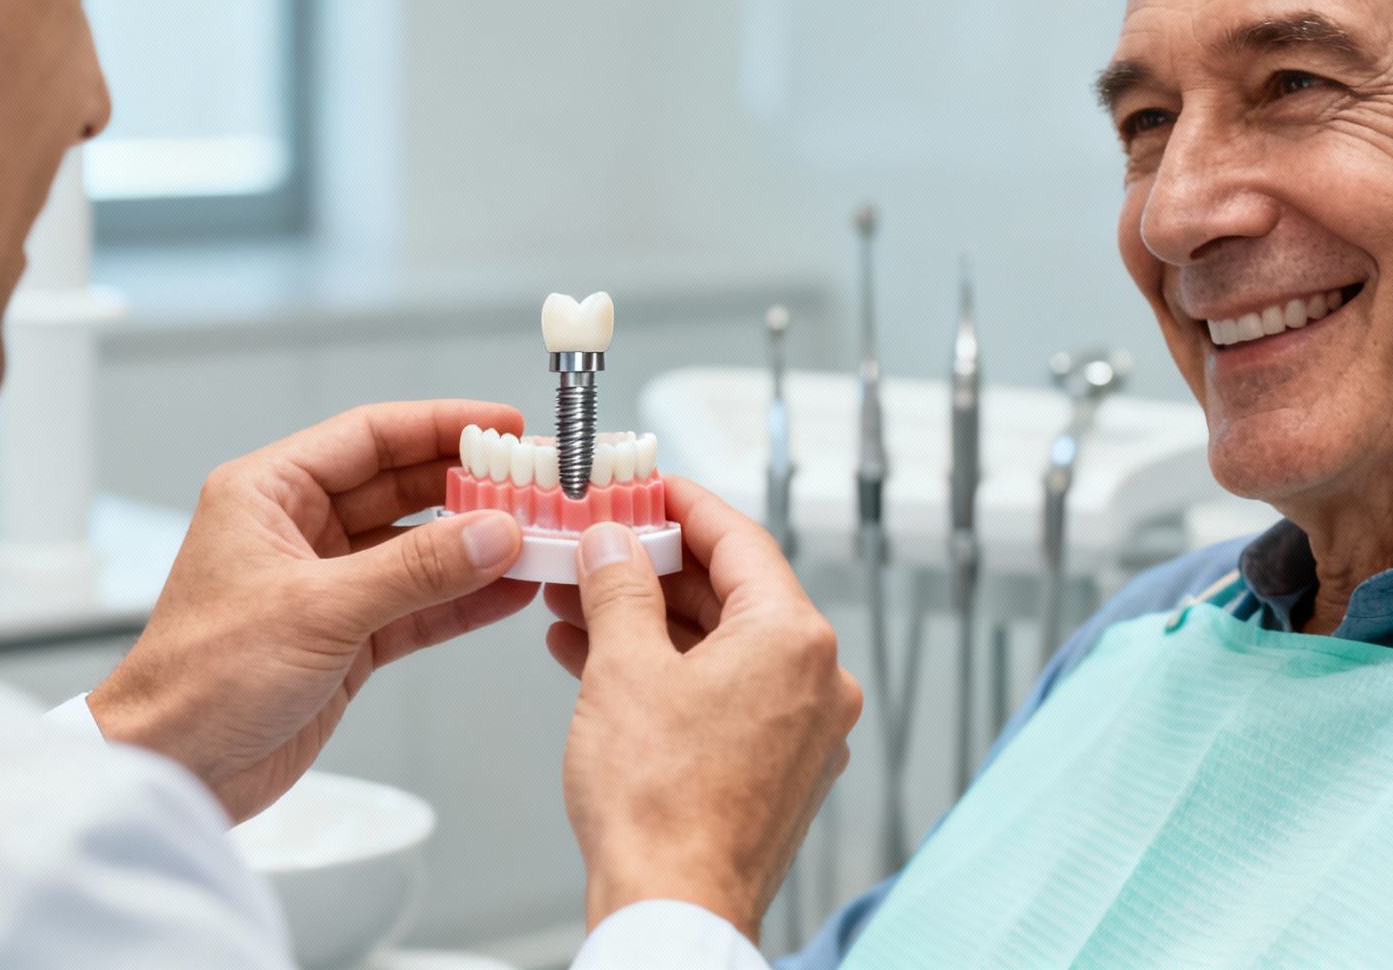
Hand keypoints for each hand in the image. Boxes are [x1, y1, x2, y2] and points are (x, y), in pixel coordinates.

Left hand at [87, 401, 533, 821]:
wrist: (174, 769)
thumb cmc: (202, 678)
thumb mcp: (318, 611)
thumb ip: (414, 570)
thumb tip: (492, 533)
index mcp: (268, 493)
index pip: (370, 436)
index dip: (441, 425)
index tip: (503, 427)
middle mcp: (298, 530)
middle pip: (402, 488)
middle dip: (470, 487)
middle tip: (535, 485)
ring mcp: (325, 585)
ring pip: (417, 549)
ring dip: (475, 547)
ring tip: (539, 538)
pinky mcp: (345, 638)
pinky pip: (417, 606)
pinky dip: (462, 601)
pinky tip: (509, 592)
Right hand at [546, 478, 861, 942]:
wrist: (673, 908)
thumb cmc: (660, 806)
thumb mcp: (623, 667)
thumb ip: (619, 588)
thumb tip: (612, 545)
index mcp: (794, 641)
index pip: (740, 540)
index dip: (683, 505)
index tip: (647, 485)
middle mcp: (815, 682)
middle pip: (731, 594)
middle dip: (652, 570)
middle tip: (597, 544)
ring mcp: (801, 731)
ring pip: (720, 648)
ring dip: (649, 623)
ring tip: (577, 603)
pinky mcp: (776, 770)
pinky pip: (721, 695)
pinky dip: (666, 673)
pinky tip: (599, 661)